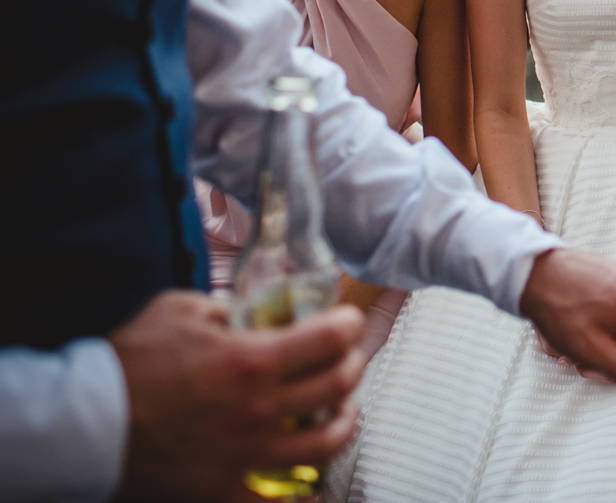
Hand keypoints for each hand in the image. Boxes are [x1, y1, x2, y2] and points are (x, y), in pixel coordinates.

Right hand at [109, 290, 364, 501]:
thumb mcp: (179, 310)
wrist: (84, 424)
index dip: (348, 324)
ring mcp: (246, 453)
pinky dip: (304, 499)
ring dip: (344, 420)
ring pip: (327, 442)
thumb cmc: (127, 362)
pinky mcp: (224, 489)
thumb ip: (225, 310)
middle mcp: (259, 408)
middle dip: (352, 365)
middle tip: (346, 358)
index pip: (331, 337)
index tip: (348, 320)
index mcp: (252, 360)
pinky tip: (313, 491)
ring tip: (341, 410)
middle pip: (338, 385)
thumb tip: (248, 315)